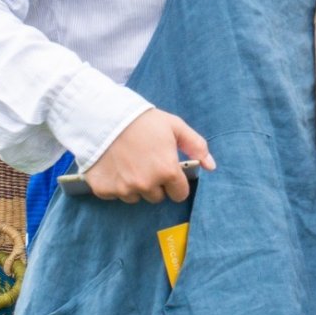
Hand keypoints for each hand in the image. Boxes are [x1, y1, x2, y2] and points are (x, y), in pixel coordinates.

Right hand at [81, 108, 213, 202]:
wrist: (104, 117)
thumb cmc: (143, 121)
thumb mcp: (175, 126)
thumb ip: (196, 146)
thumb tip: (211, 166)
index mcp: (167, 171)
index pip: (179, 194)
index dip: (176, 183)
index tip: (168, 172)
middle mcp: (146, 184)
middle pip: (157, 197)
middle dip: (155, 184)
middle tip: (147, 163)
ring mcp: (124, 189)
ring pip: (136, 197)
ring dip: (135, 185)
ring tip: (129, 163)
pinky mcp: (104, 190)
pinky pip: (115, 195)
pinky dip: (115, 184)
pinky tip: (114, 166)